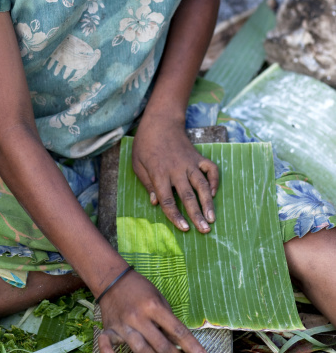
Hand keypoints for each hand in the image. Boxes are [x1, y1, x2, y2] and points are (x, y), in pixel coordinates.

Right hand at [98, 268, 207, 352]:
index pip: (177, 330)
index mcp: (154, 306)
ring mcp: (123, 324)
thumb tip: (178, 342)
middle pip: (160, 345)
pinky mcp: (109, 328)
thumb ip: (167, 319)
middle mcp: (139, 317)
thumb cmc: (140, 289)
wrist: (112, 279)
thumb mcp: (159, 297)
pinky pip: (105, 343)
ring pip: (140, 350)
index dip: (192, 347)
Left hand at [132, 118, 218, 232]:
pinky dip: (214, 180)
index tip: (184, 229)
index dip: (175, 216)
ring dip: (208, 202)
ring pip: (201, 185)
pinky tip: (213, 193)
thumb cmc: (145, 145)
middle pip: (187, 195)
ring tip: (213, 219)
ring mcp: (189, 163)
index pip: (167, 199)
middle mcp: (176, 169)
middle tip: (205, 230)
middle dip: (196, 214)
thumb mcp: (137, 164)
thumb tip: (155, 203)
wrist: (160, 122)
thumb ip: (147, 184)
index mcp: (159, 173)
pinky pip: (210, 169)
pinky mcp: (198, 157)